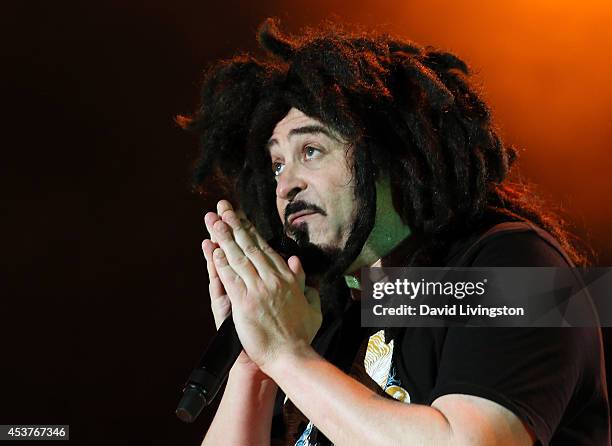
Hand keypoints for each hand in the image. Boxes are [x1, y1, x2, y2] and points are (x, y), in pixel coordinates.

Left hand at [207, 200, 321, 373]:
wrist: (291, 356)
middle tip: (222, 208)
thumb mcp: (311, 305)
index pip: (265, 248)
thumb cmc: (301, 335)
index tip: (240, 217)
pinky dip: (221, 263)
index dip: (250, 230)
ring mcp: (258, 290)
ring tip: (213, 220)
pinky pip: (230, 278)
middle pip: (249, 246)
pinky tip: (212, 249)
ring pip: (238, 257)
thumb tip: (297, 262)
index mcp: (287, 278)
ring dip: (224, 237)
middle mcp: (272, 279)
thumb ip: (303, 282)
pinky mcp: (245, 303)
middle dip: (234, 224)